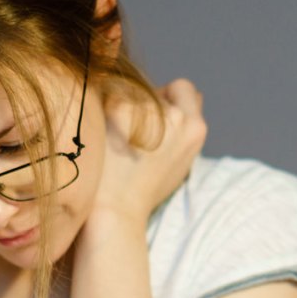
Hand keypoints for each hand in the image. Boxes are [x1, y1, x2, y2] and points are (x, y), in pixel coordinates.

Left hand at [93, 79, 206, 225]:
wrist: (116, 208)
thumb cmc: (145, 188)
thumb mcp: (180, 160)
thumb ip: (184, 129)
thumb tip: (191, 96)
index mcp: (195, 128)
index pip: (185, 89)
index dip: (169, 96)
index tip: (154, 115)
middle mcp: (176, 116)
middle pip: (155, 92)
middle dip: (142, 107)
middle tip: (129, 137)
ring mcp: (148, 110)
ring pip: (130, 93)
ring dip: (121, 109)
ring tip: (114, 143)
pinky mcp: (117, 107)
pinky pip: (107, 96)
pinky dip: (101, 112)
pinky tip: (101, 138)